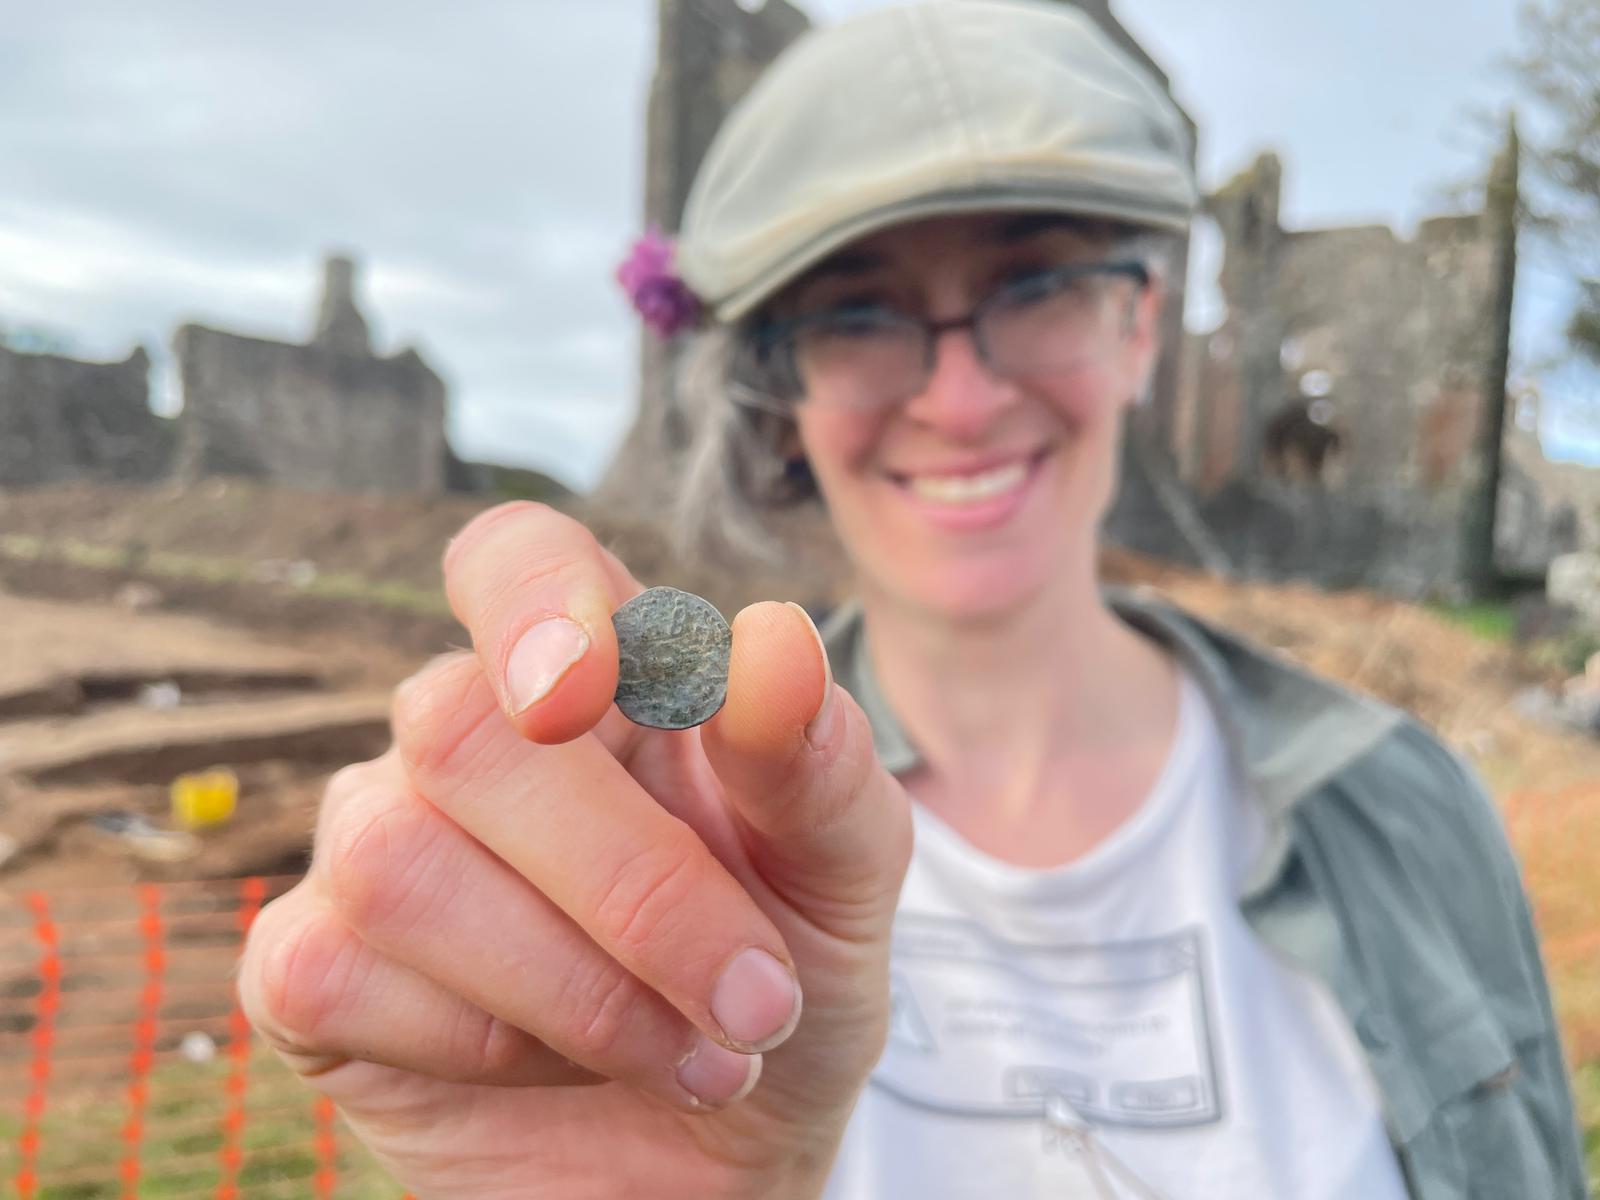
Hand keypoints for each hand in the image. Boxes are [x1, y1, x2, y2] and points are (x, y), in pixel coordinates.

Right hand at [239, 502, 912, 1198]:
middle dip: (631, 886)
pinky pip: (334, 971)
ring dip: (581, 989)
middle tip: (758, 1000)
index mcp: (603, 673)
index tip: (587, 689)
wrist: (728, 1152)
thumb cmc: (784, 976)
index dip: (531, 601)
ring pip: (398, 860)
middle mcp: (468, 735)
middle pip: (459, 727)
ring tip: (695, 1055)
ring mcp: (376, 843)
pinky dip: (484, 1046)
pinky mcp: (312, 968)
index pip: (516, 559)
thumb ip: (816, 759)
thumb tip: (770, 642)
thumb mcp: (843, 876)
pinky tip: (561, 1068)